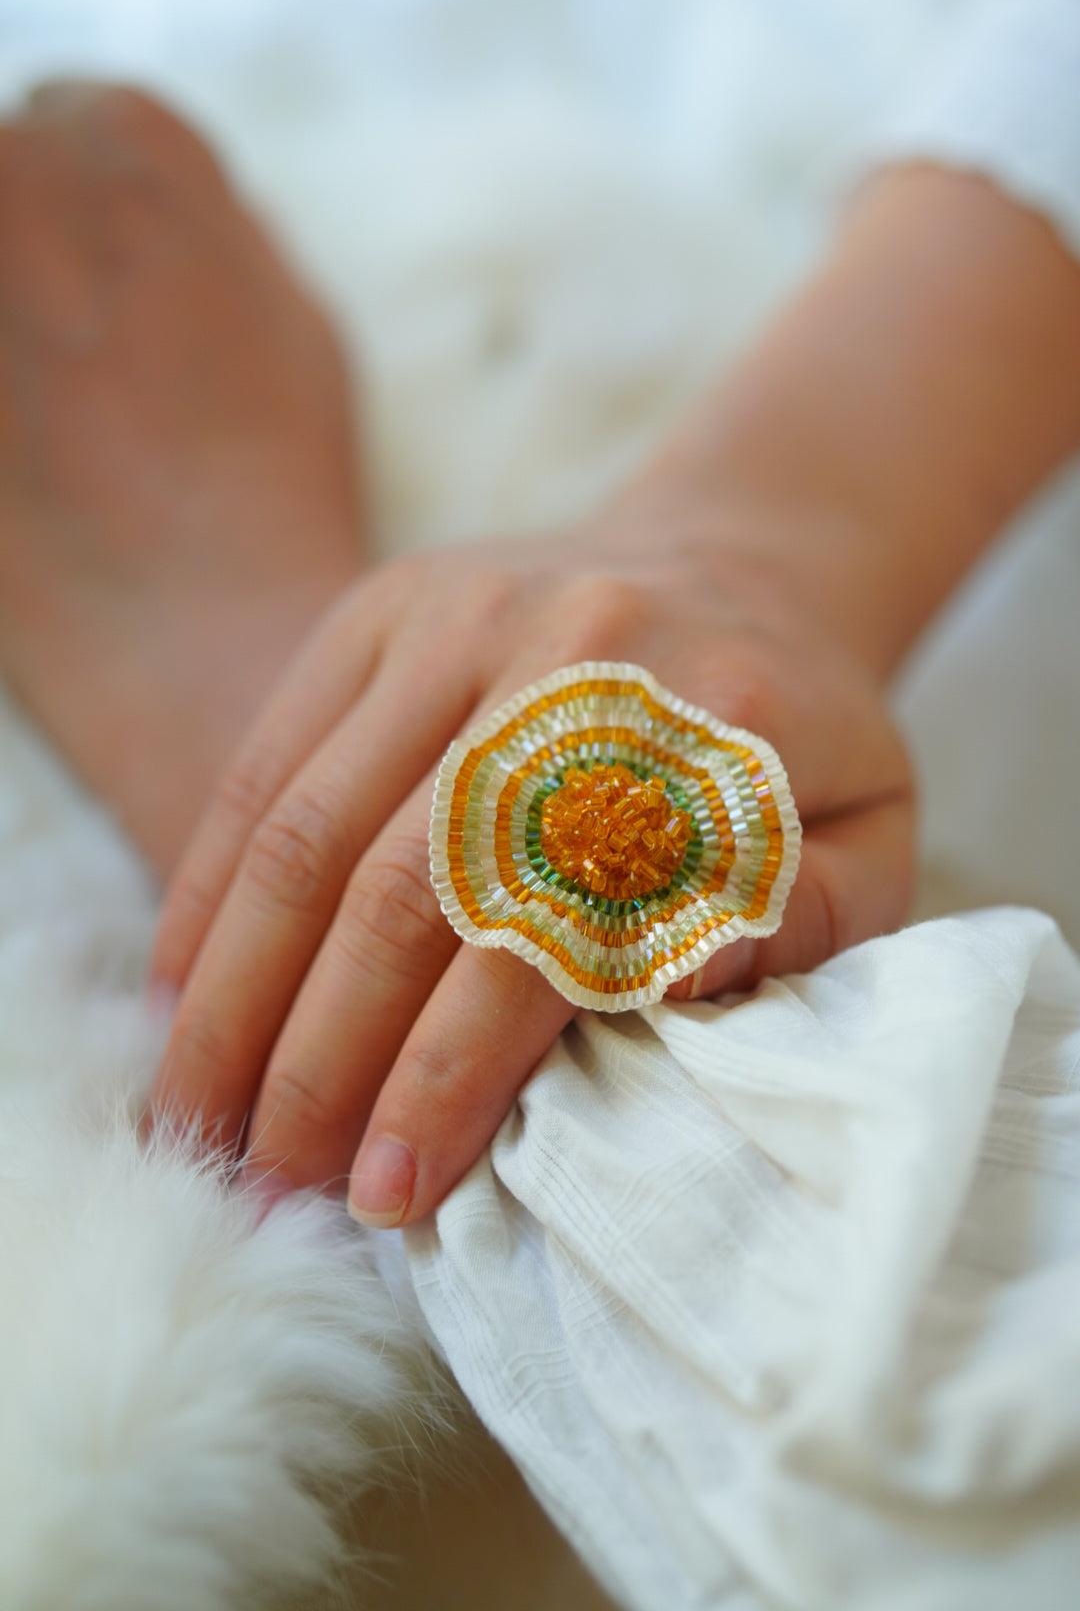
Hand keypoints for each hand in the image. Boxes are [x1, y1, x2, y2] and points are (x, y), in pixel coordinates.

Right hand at [148, 524, 913, 1224]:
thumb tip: (674, 983)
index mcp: (708, 726)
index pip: (551, 930)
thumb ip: (807, 925)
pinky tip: (179, 991)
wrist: (737, 568)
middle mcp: (569, 652)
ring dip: (235, 990)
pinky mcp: (382, 605)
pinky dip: (211, 884)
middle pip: (404, 885)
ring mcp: (458, 614)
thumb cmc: (801, 746)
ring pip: (311, 828)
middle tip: (264, 1183)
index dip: (449, 1074)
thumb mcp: (868, 841)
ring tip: (193, 1114)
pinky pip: (268, 756)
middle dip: (317, 1057)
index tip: (386, 1195)